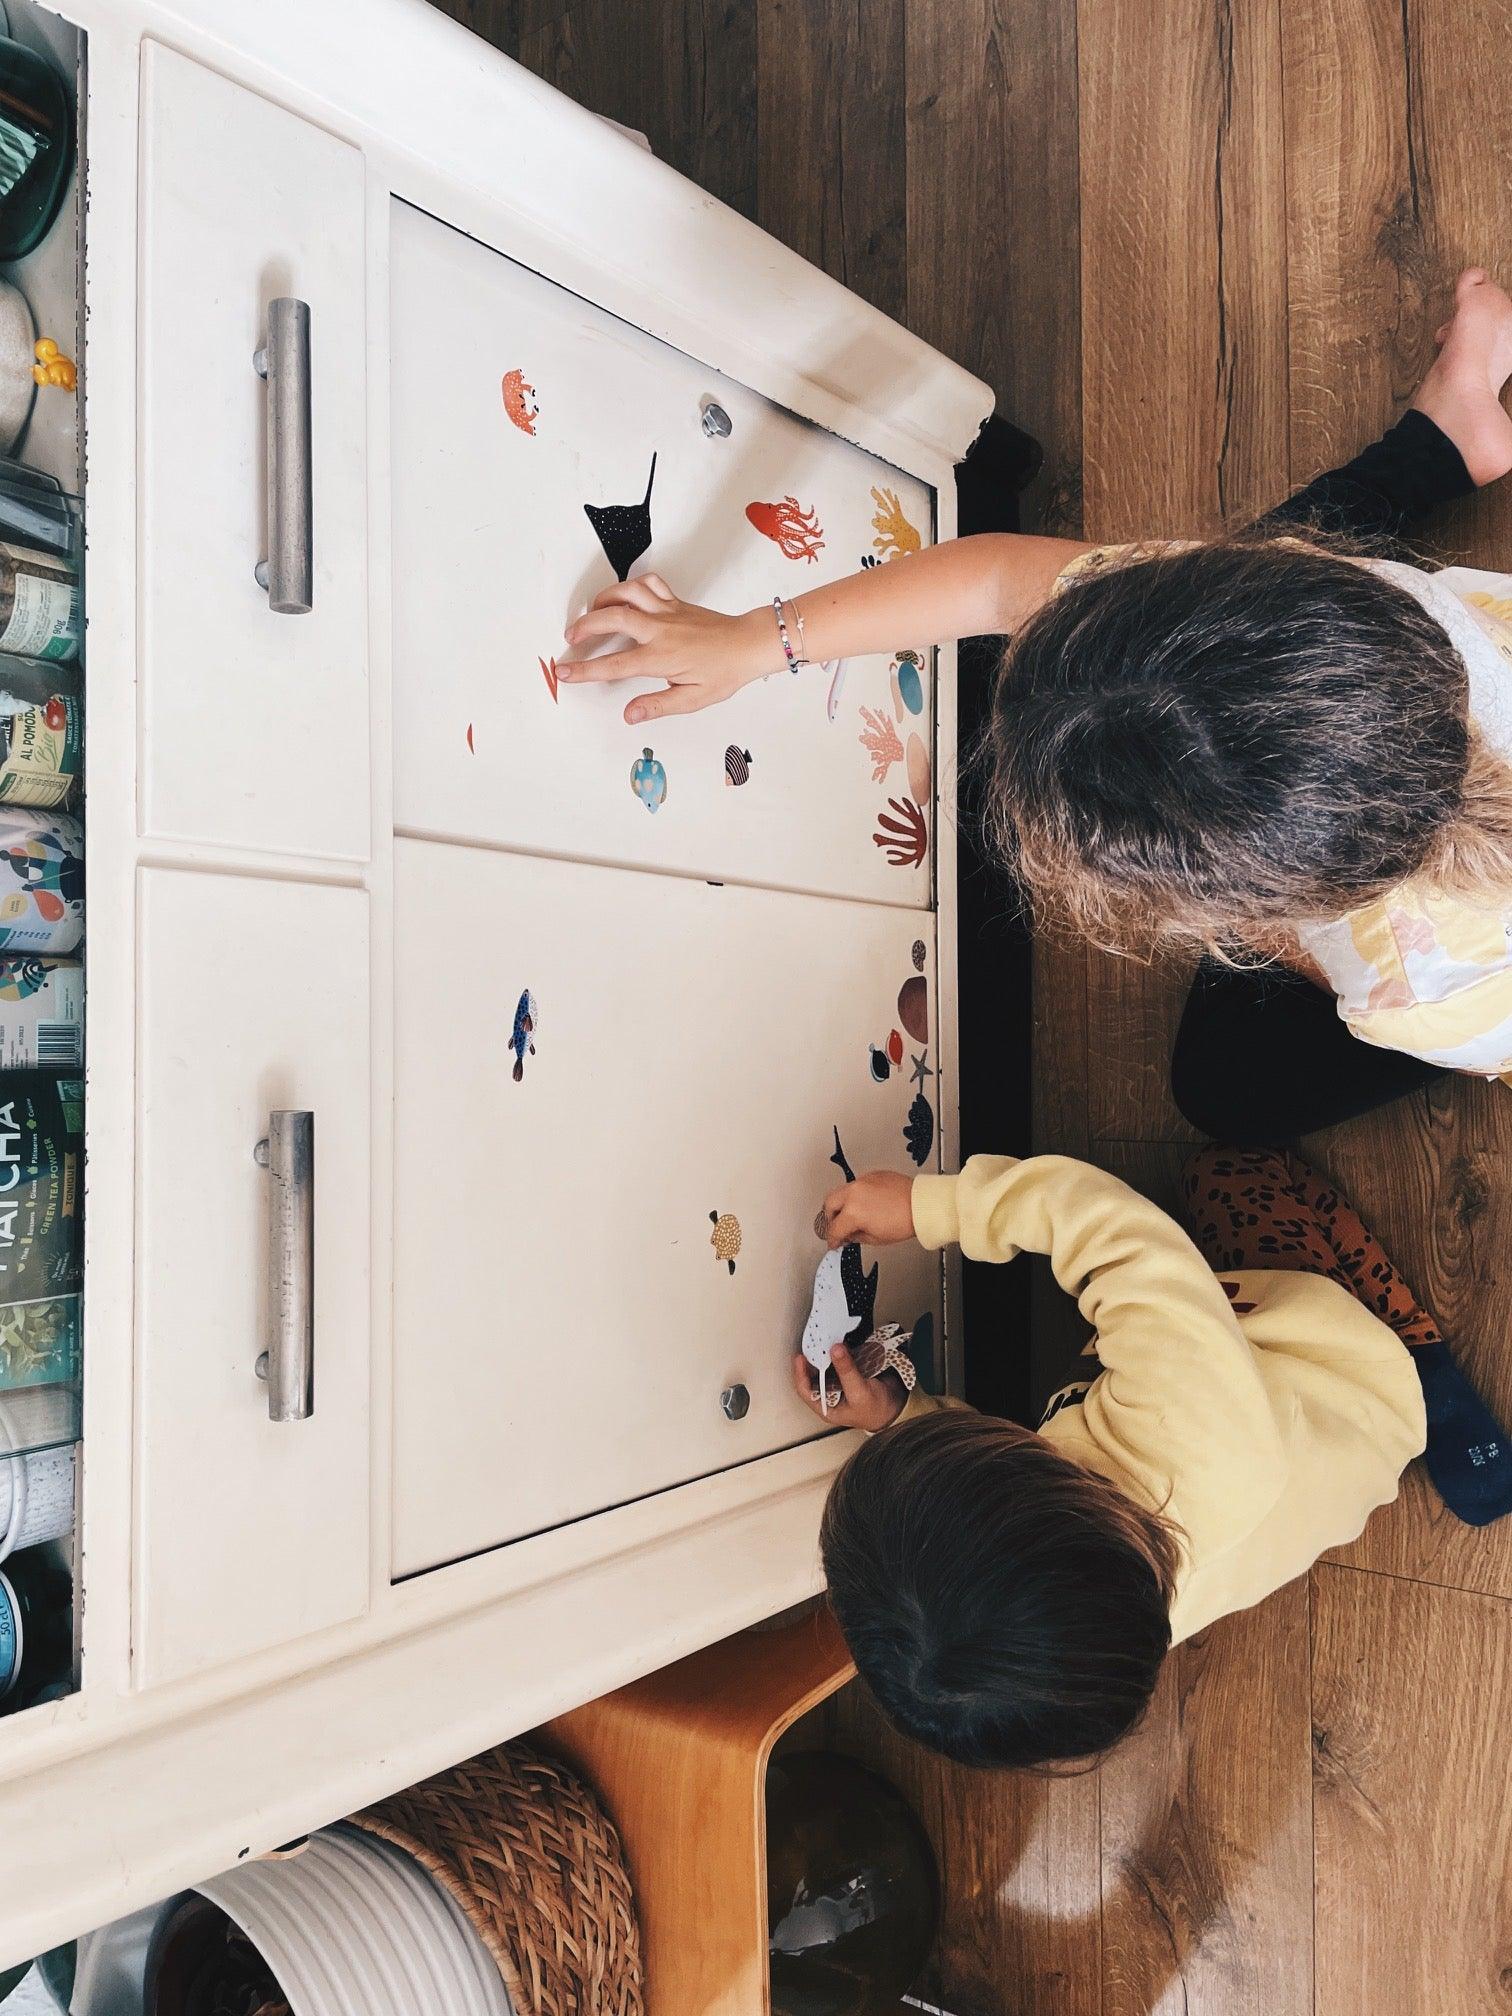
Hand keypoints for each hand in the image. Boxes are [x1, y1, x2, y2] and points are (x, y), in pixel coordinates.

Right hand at [558, 575, 777, 724]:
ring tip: (591, 613)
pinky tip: (624, 597)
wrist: (749, 645)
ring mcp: (667, 611)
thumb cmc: (725, 672)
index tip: (564, 673)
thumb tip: (630, 715)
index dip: (585, 670)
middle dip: (585, 626)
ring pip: (628, 592)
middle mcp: (660, 629)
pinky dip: (632, 586)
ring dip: (604, 599)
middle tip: (570, 638)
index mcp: (661, 657)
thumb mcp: (692, 698)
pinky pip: (649, 584)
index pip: (614, 665)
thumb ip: (658, 705)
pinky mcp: (675, 602)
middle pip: (612, 617)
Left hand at [791, 1343, 907, 1430]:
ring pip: (827, 1364)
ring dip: (826, 1353)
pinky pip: (840, 1359)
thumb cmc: (877, 1410)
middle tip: (814, 1343)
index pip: (806, 1390)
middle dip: (814, 1358)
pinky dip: (840, 1351)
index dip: (800, 1373)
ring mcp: (840, 1381)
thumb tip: (835, 1350)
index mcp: (827, 1406)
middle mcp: (830, 1393)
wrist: (898, 1406)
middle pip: (815, 1373)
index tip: (800, 1357)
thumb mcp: (860, 1392)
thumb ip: (847, 1372)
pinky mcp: (849, 1371)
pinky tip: (840, 1342)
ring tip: (824, 1340)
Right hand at [820, 1170, 915, 1248]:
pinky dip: (855, 1195)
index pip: (834, 1228)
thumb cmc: (905, 1221)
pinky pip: (856, 1185)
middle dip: (830, 1218)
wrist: (921, 1204)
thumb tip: (849, 1235)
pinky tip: (865, 1203)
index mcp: (853, 1212)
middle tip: (836, 1227)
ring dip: (841, 1204)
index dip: (832, 1240)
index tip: (834, 1243)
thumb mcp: (876, 1239)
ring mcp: (862, 1181)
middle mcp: (854, 1193)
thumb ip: (856, 1236)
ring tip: (851, 1215)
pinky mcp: (871, 1175)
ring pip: (840, 1191)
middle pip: (829, 1204)